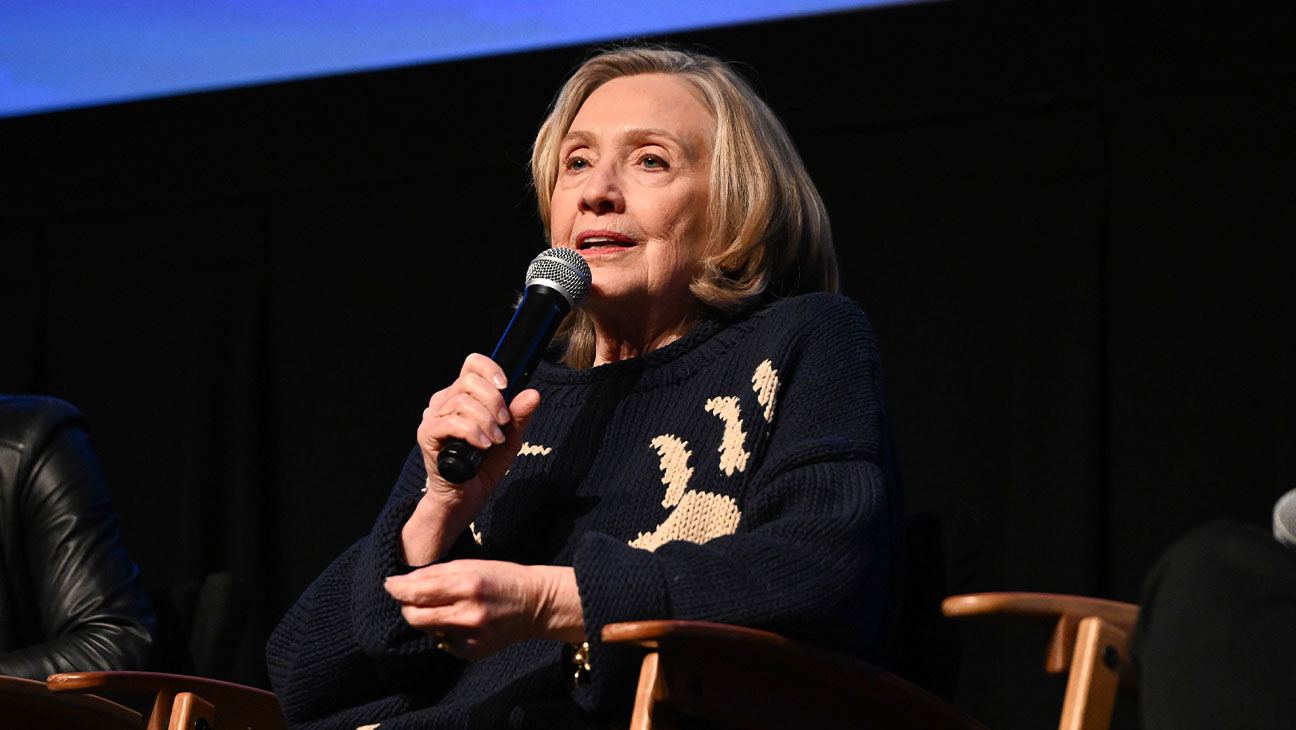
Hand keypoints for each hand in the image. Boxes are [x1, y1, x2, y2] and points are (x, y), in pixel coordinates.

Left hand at [384, 560, 583, 659]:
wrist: (536, 604)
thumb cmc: (502, 578)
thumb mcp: (470, 565)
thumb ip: (435, 574)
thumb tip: (401, 583)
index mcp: (468, 586)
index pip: (418, 592)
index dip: (398, 588)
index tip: (390, 584)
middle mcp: (468, 615)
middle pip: (415, 617)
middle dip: (407, 606)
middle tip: (411, 597)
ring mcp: (471, 637)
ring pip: (426, 631)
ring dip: (425, 618)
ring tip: (443, 606)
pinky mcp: (472, 653)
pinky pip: (442, 642)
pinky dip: (443, 631)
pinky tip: (459, 621)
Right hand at [402, 354, 540, 564]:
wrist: (465, 497)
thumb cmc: (484, 466)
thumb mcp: (509, 439)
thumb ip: (519, 416)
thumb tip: (533, 393)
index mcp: (463, 395)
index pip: (473, 365)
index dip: (490, 369)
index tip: (506, 386)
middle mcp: (445, 401)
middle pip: (469, 380)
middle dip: (494, 400)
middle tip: (504, 423)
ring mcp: (434, 416)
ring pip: (462, 401)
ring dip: (486, 421)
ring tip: (495, 441)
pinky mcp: (427, 434)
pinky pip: (451, 423)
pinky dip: (473, 432)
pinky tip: (483, 445)